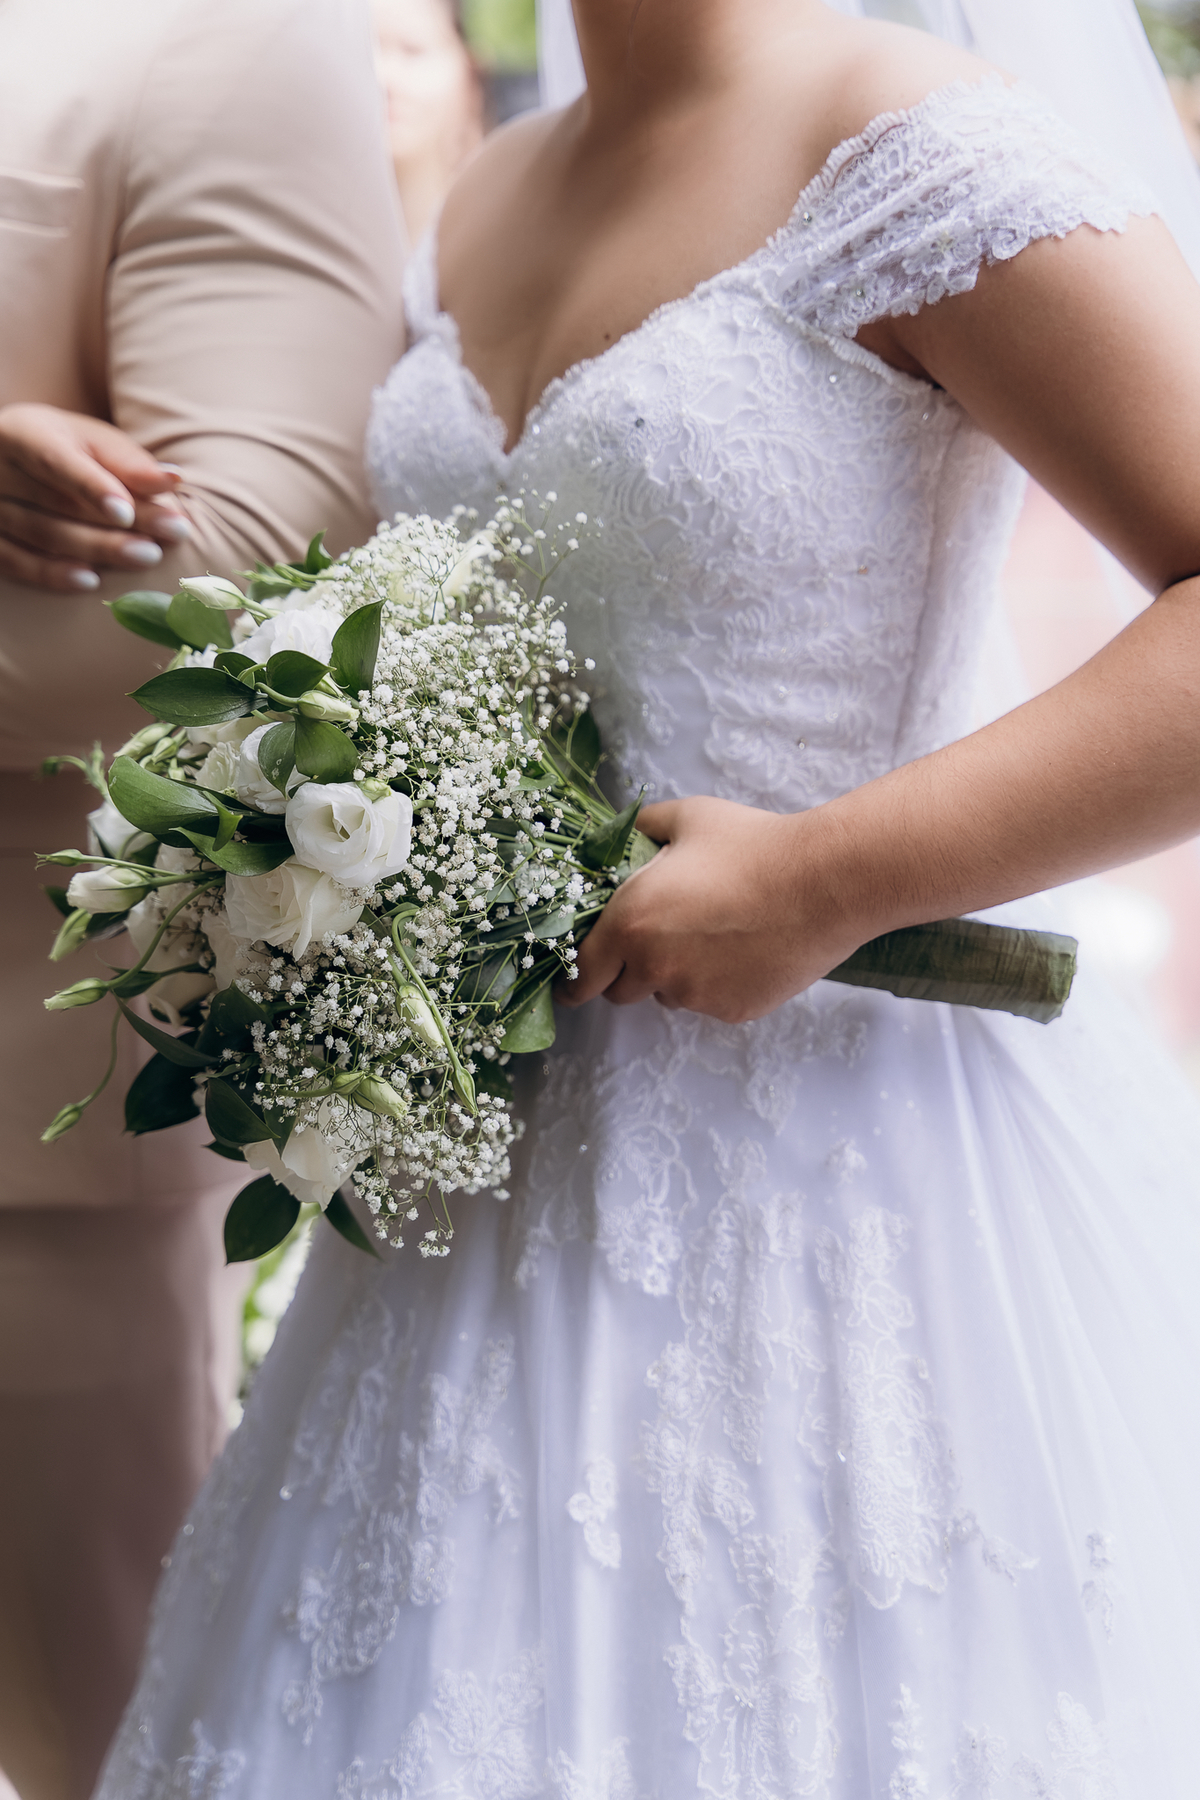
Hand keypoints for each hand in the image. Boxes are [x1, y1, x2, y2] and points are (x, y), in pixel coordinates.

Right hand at [0, 403, 191, 591]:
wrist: (10, 463)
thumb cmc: (63, 448)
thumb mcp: (91, 442)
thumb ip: (129, 462)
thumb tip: (174, 480)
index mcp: (21, 432)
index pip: (54, 460)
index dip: (90, 487)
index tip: (126, 513)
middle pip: (56, 503)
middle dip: (112, 525)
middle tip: (163, 542)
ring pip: (41, 535)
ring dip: (95, 550)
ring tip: (145, 557)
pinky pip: (17, 563)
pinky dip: (53, 575)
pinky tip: (90, 581)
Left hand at [558, 795, 865, 1023]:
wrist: (824, 883)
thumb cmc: (752, 844)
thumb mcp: (686, 819)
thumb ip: (638, 830)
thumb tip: (617, 836)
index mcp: (630, 923)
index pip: (581, 973)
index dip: (574, 978)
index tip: (573, 980)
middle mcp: (655, 968)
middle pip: (620, 991)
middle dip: (627, 971)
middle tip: (655, 938)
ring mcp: (696, 994)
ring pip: (667, 995)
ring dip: (673, 975)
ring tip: (712, 933)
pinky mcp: (732, 1011)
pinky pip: (709, 1002)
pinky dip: (715, 983)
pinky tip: (743, 948)